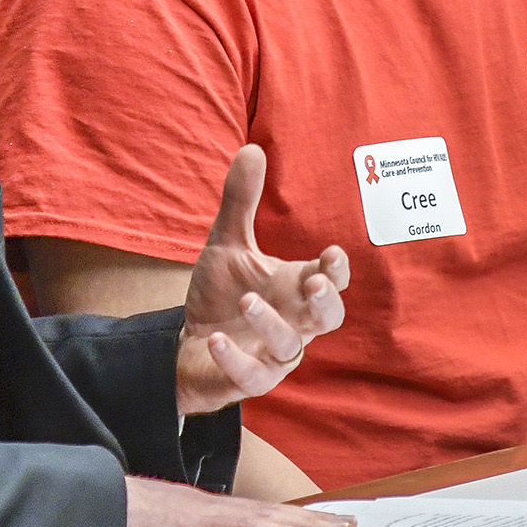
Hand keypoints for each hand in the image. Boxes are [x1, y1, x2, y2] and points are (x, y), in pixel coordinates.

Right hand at [124, 475, 353, 526]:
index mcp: (207, 512)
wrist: (97, 507)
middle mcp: (217, 508)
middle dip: (315, 519)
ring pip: (275, 518)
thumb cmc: (120, 520)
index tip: (319, 523)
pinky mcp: (208, 526)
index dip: (292, 518)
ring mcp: (214, 515)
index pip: (260, 515)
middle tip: (351, 522)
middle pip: (277, 513)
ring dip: (313, 524)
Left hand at [176, 146, 348, 413]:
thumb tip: (252, 148)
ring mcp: (273, 354)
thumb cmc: (221, 294)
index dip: (336, 270)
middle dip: (327, 302)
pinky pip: (252, 376)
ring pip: (290, 347)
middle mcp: (293, 322)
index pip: (331, 280)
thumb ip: (242, 201)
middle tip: (315, 284)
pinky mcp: (250, 379)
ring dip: (272, 324)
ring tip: (245, 301)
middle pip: (330, 318)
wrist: (189, 344)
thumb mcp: (228, 244)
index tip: (331, 253)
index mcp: (296, 289)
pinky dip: (235, 360)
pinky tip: (216, 340)